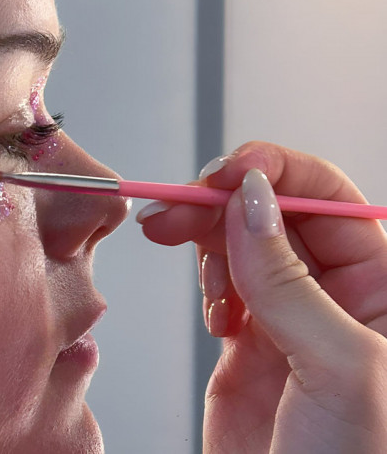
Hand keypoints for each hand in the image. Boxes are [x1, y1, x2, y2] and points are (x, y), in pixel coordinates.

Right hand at [136, 142, 386, 452]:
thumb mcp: (340, 367)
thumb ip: (289, 280)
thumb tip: (249, 203)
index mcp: (381, 287)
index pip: (327, 198)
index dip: (278, 173)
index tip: (232, 171)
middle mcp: (333, 292)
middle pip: (271, 213)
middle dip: (221, 200)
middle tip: (178, 204)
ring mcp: (286, 312)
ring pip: (238, 241)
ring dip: (203, 232)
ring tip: (172, 238)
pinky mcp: (248, 336)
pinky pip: (221, 281)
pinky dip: (205, 279)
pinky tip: (213, 308)